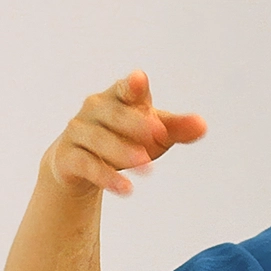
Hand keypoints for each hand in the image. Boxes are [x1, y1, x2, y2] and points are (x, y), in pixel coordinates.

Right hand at [42, 70, 207, 197]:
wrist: (77, 165)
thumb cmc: (124, 138)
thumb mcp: (154, 134)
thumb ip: (177, 128)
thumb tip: (203, 126)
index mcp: (117, 98)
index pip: (124, 88)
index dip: (132, 86)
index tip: (138, 81)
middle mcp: (94, 110)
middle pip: (114, 114)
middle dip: (135, 124)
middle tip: (160, 134)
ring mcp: (78, 132)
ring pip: (99, 140)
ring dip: (123, 151)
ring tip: (148, 167)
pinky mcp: (67, 157)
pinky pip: (87, 165)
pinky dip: (107, 177)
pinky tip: (127, 189)